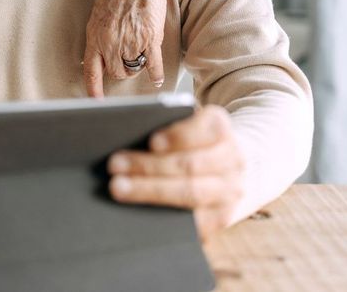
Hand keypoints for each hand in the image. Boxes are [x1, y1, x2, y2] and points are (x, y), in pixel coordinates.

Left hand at [83, 0, 173, 96]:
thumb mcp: (98, 15)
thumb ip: (99, 38)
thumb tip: (97, 59)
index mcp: (94, 36)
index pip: (90, 71)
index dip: (94, 90)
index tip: (96, 102)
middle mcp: (110, 43)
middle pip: (116, 73)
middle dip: (123, 70)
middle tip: (129, 59)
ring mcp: (130, 42)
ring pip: (133, 69)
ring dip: (137, 66)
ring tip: (140, 52)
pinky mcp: (150, 39)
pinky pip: (152, 66)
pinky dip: (155, 75)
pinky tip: (156, 79)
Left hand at [106, 105, 244, 240]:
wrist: (224, 169)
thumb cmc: (188, 142)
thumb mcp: (182, 124)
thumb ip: (160, 124)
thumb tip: (124, 132)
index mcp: (220, 127)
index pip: (209, 128)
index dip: (180, 136)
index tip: (152, 142)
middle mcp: (232, 159)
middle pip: (191, 164)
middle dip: (150, 166)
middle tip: (114, 165)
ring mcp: (230, 190)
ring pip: (190, 192)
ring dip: (150, 190)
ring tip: (119, 187)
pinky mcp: (221, 217)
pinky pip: (194, 221)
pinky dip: (165, 215)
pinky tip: (138, 211)